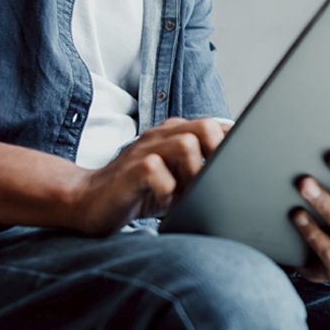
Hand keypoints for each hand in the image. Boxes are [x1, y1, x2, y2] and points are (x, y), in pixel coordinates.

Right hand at [75, 117, 228, 234]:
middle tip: (214, 182)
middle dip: (217, 154)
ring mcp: (144, 150)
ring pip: (185, 145)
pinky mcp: (130, 170)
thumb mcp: (176, 181)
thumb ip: (200, 173)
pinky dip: (166, 190)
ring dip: (194, 174)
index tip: (242, 165)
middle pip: (205, 127)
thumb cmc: (138, 193)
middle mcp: (160, 137)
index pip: (215, 126)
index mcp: (175, 135)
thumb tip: (239, 181)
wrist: (87, 201)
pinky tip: (163, 203)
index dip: (233, 143)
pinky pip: (156, 171)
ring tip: (187, 195)